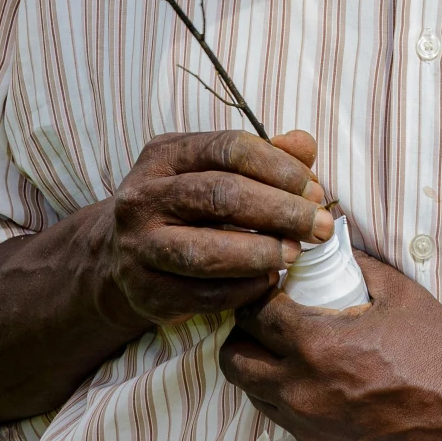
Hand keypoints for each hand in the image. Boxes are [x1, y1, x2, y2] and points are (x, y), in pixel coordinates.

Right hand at [95, 128, 332, 327]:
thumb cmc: (185, 206)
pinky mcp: (147, 291)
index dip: (279, 168)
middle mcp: (144, 197)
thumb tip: (305, 146)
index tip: (315, 191)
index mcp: (164, 155)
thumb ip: (263, 156)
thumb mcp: (213, 169)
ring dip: (261, 253)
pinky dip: (244, 289)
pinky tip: (268, 280)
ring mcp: (140, 247)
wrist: (120, 256)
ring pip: (207, 252)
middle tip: (321, 226)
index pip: (228, 149)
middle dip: (281, 211)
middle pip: (220, 196)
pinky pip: (204, 294)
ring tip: (294, 254)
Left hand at [219, 253, 441, 440]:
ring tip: (283, 344)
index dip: (258, 290)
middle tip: (266, 313)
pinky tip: (307, 373)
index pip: (254, 311)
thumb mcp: (402, 295)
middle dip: (243, 329)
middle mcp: (300, 387)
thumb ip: (360, 267)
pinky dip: (278, 390)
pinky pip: (276, 413)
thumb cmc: (439, 356)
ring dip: (256, 362)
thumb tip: (334, 246)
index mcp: (316, 344)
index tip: (273, 281)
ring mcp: (306, 420)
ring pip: (248, 390)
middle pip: (234, 356)